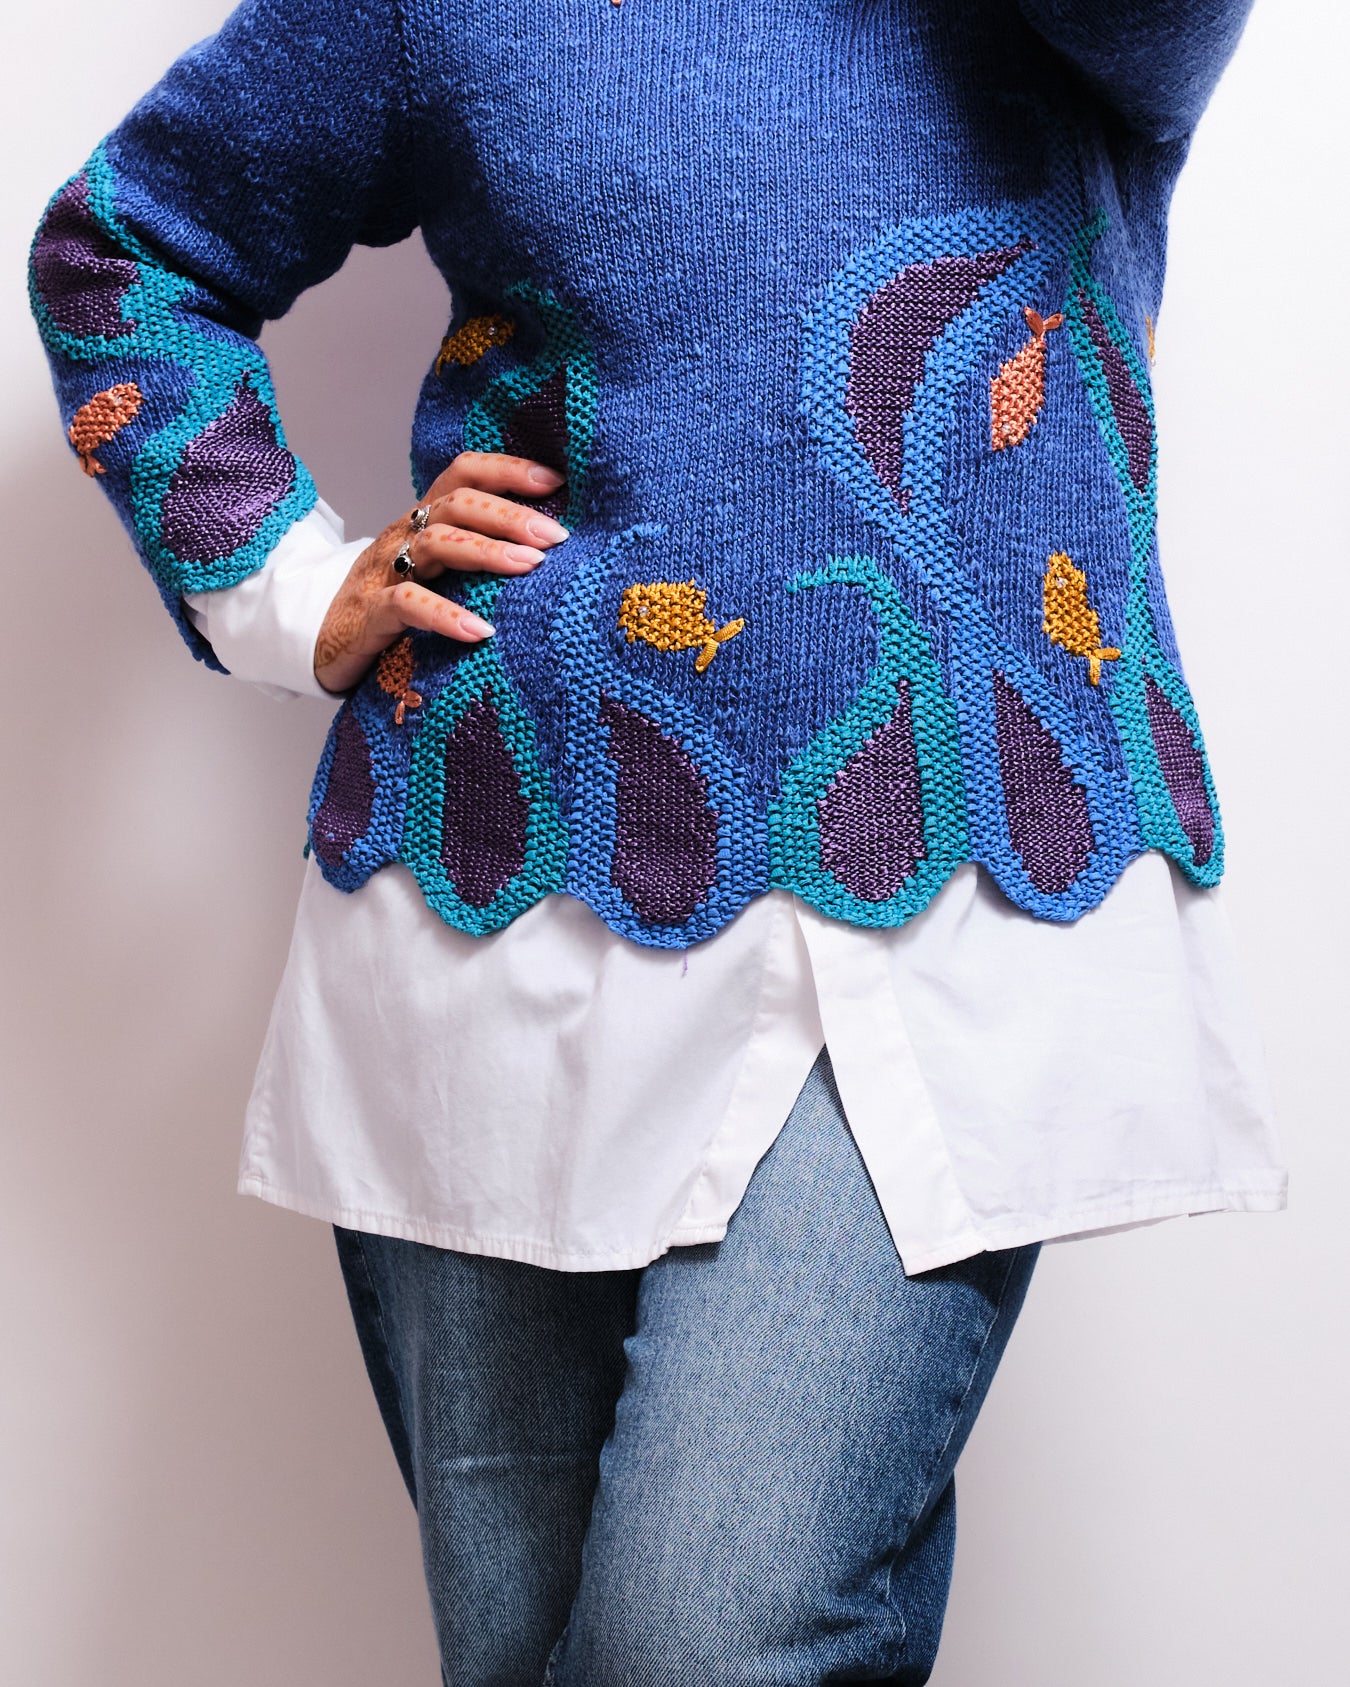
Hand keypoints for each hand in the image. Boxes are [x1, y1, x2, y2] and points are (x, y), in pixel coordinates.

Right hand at [313, 451, 569, 694]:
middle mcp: (404, 537)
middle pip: (456, 505)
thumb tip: (547, 556)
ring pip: (436, 544)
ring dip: (487, 551)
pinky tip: (481, 632)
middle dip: (509, 514)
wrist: (317, 643)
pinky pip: (408, 605)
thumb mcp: (434, 574)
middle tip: (556, 535)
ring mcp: (384, 573)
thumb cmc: (390, 608)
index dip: (507, 470)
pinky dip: (446, 615)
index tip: (556, 482)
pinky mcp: (370, 615)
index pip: (463, 475)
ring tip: (530, 566)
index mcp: (424, 522)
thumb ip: (475, 559)